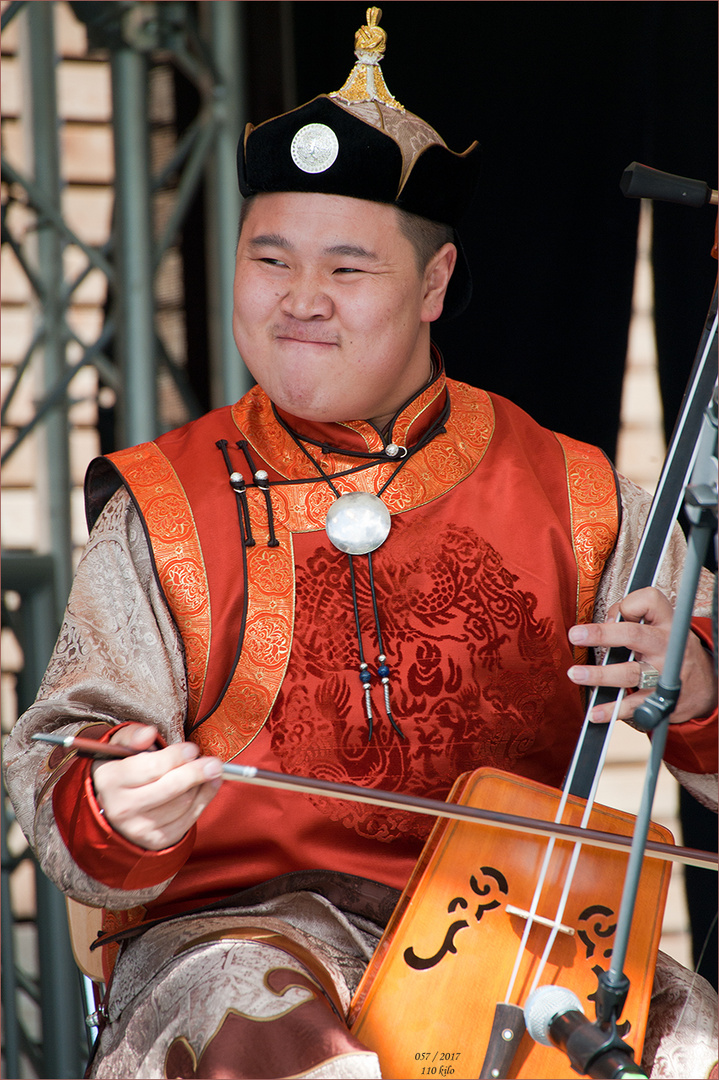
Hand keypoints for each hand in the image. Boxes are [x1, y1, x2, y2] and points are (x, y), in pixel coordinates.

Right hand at [91, 724, 222, 849]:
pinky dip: (203, 800)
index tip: (192, 749)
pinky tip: (206, 786)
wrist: (117, 805)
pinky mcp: (154, 840)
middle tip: (213, 762)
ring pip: (183, 803)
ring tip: (204, 772)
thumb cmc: (124, 769)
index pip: (152, 767)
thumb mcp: (121, 746)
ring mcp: (137, 827)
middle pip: (171, 788)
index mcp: (110, 779)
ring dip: (200, 785)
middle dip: (197, 772)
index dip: (176, 757)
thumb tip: (149, 734)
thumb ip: (134, 735)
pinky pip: (188, 820)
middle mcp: (121, 807)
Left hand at [567, 586, 716, 725]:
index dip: (626, 605)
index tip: (613, 615)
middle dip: (602, 634)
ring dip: (600, 675)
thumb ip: (633, 620)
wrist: (704, 686)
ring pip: (630, 673)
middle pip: (634, 635)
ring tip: (576, 673)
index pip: (649, 600)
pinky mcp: (661, 699)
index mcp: (667, 623)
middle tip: (576, 635)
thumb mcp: (662, 627)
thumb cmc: (670, 650)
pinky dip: (613, 710)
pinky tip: (595, 712)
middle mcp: (667, 646)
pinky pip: (634, 705)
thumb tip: (603, 624)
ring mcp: (664, 674)